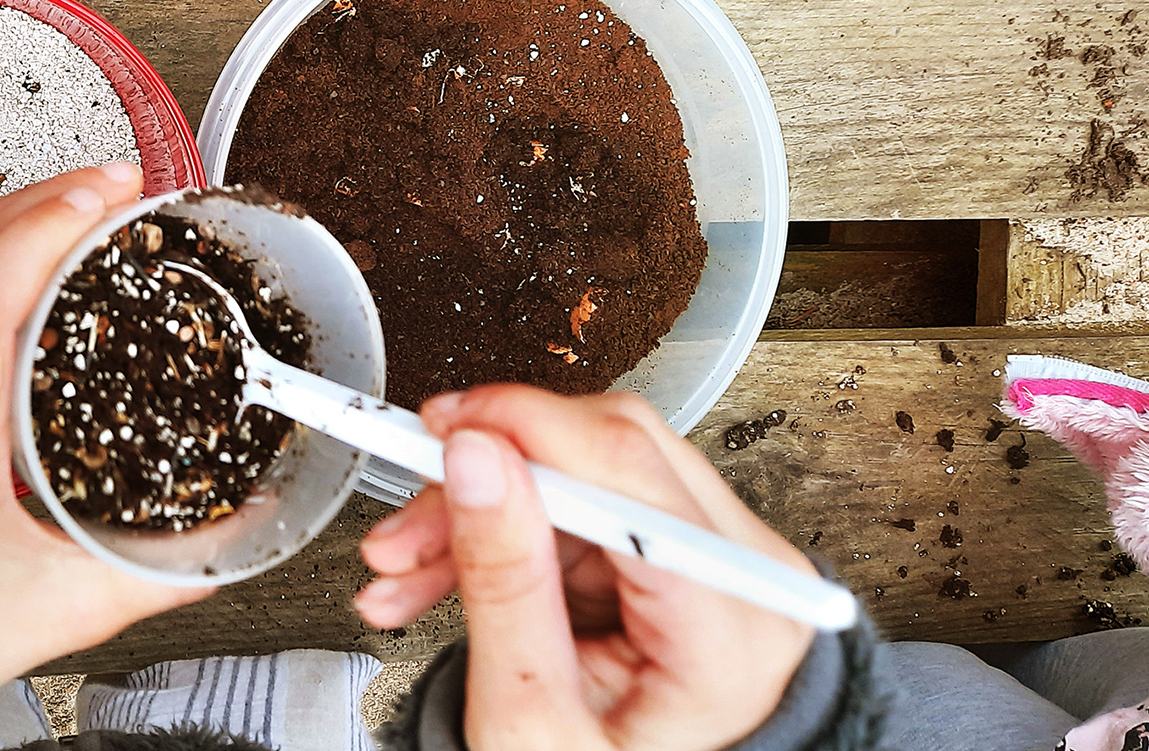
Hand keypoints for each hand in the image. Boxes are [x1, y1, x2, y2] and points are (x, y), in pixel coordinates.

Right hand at [355, 387, 814, 750]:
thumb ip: (503, 583)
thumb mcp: (530, 717)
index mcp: (730, 627)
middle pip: (606, 456)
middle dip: (488, 481)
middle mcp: (742, 573)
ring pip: (578, 474)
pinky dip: (503, 531)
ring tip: (406, 566)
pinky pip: (575, 506)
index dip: (526, 431)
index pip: (631, 472)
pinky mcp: (673, 553)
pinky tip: (441, 571)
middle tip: (410, 518)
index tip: (444, 431)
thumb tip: (476, 458)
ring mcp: (713, 557)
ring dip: (481, 510)